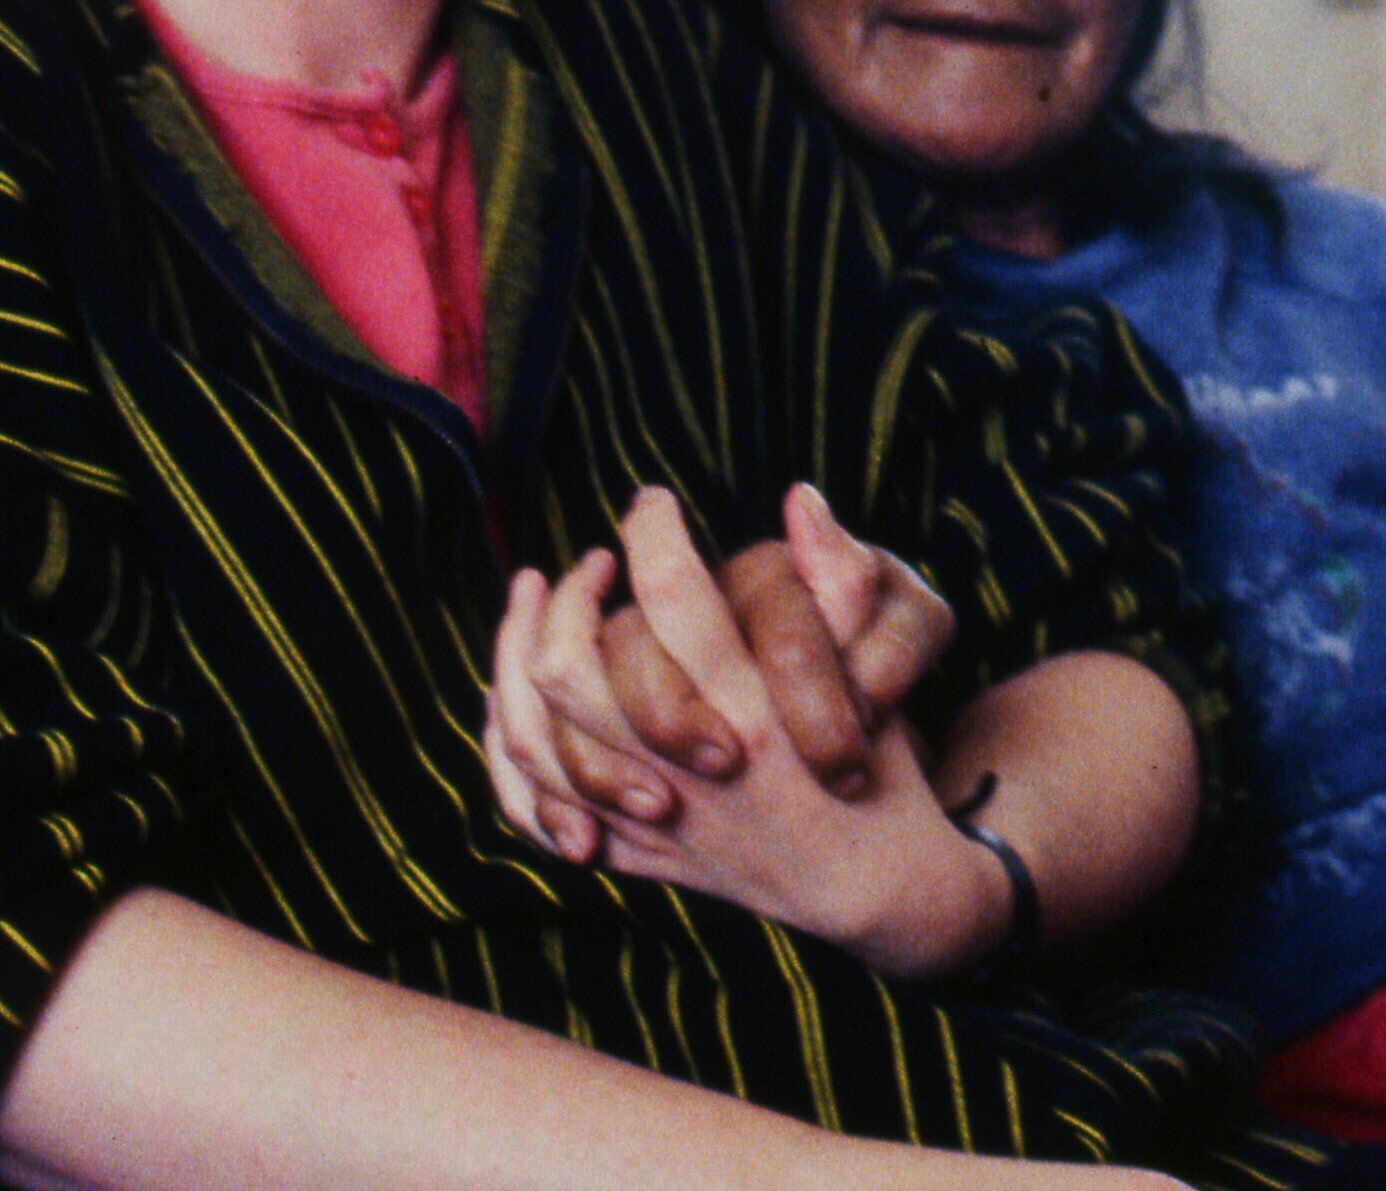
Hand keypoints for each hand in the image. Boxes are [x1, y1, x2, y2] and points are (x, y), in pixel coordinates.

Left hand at [544, 483, 955, 819]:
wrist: (875, 886)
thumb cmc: (877, 761)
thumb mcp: (878, 669)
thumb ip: (838, 580)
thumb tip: (799, 499)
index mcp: (752, 708)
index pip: (672, 595)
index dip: (652, 530)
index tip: (652, 504)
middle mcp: (686, 766)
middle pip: (572, 666)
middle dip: (569, 595)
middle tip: (594, 562)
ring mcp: (648, 816)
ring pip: (535, 732)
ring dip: (515, 651)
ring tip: (532, 596)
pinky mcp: (629, 850)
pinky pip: (532, 802)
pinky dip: (508, 744)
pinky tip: (507, 692)